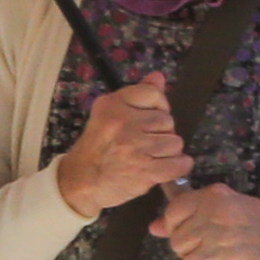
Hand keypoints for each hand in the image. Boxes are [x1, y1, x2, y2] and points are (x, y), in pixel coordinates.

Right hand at [53, 73, 185, 213]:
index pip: (153, 94)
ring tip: (152, 157)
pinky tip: (168, 167)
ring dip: (169, 152)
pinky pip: (179, 163)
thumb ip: (137, 95)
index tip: (151, 119)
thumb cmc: (97, 149)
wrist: (81, 182)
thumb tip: (158, 77)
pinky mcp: (145, 171)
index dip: (159, 107)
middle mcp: (123, 123)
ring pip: (175, 142)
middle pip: (167, 120)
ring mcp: (134, 148)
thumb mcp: (108, 115)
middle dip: (162, 132)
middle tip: (146, 143)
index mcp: (112, 105)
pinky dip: (179, 166)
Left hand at [155, 181, 259, 259]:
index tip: (192, 229)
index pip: (173, 213)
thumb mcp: (226, 203)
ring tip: (220, 259)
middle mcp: (214, 220)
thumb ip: (189, 212)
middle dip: (190, 248)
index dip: (177, 225)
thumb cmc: (258, 220)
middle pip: (177, 243)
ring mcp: (221, 245)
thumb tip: (154, 228)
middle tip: (211, 246)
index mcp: (213, 198)